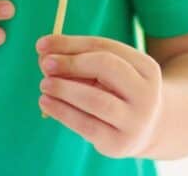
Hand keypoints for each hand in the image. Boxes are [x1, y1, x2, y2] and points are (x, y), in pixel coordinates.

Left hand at [36, 34, 162, 158]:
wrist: (146, 130)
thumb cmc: (117, 89)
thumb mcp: (105, 70)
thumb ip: (76, 58)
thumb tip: (44, 55)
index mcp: (145, 67)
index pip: (105, 47)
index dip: (71, 44)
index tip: (40, 44)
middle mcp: (146, 94)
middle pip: (106, 68)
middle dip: (72, 63)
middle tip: (45, 64)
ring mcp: (135, 122)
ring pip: (97, 100)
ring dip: (64, 89)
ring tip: (44, 84)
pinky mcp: (119, 144)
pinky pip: (87, 126)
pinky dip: (62, 112)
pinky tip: (46, 102)